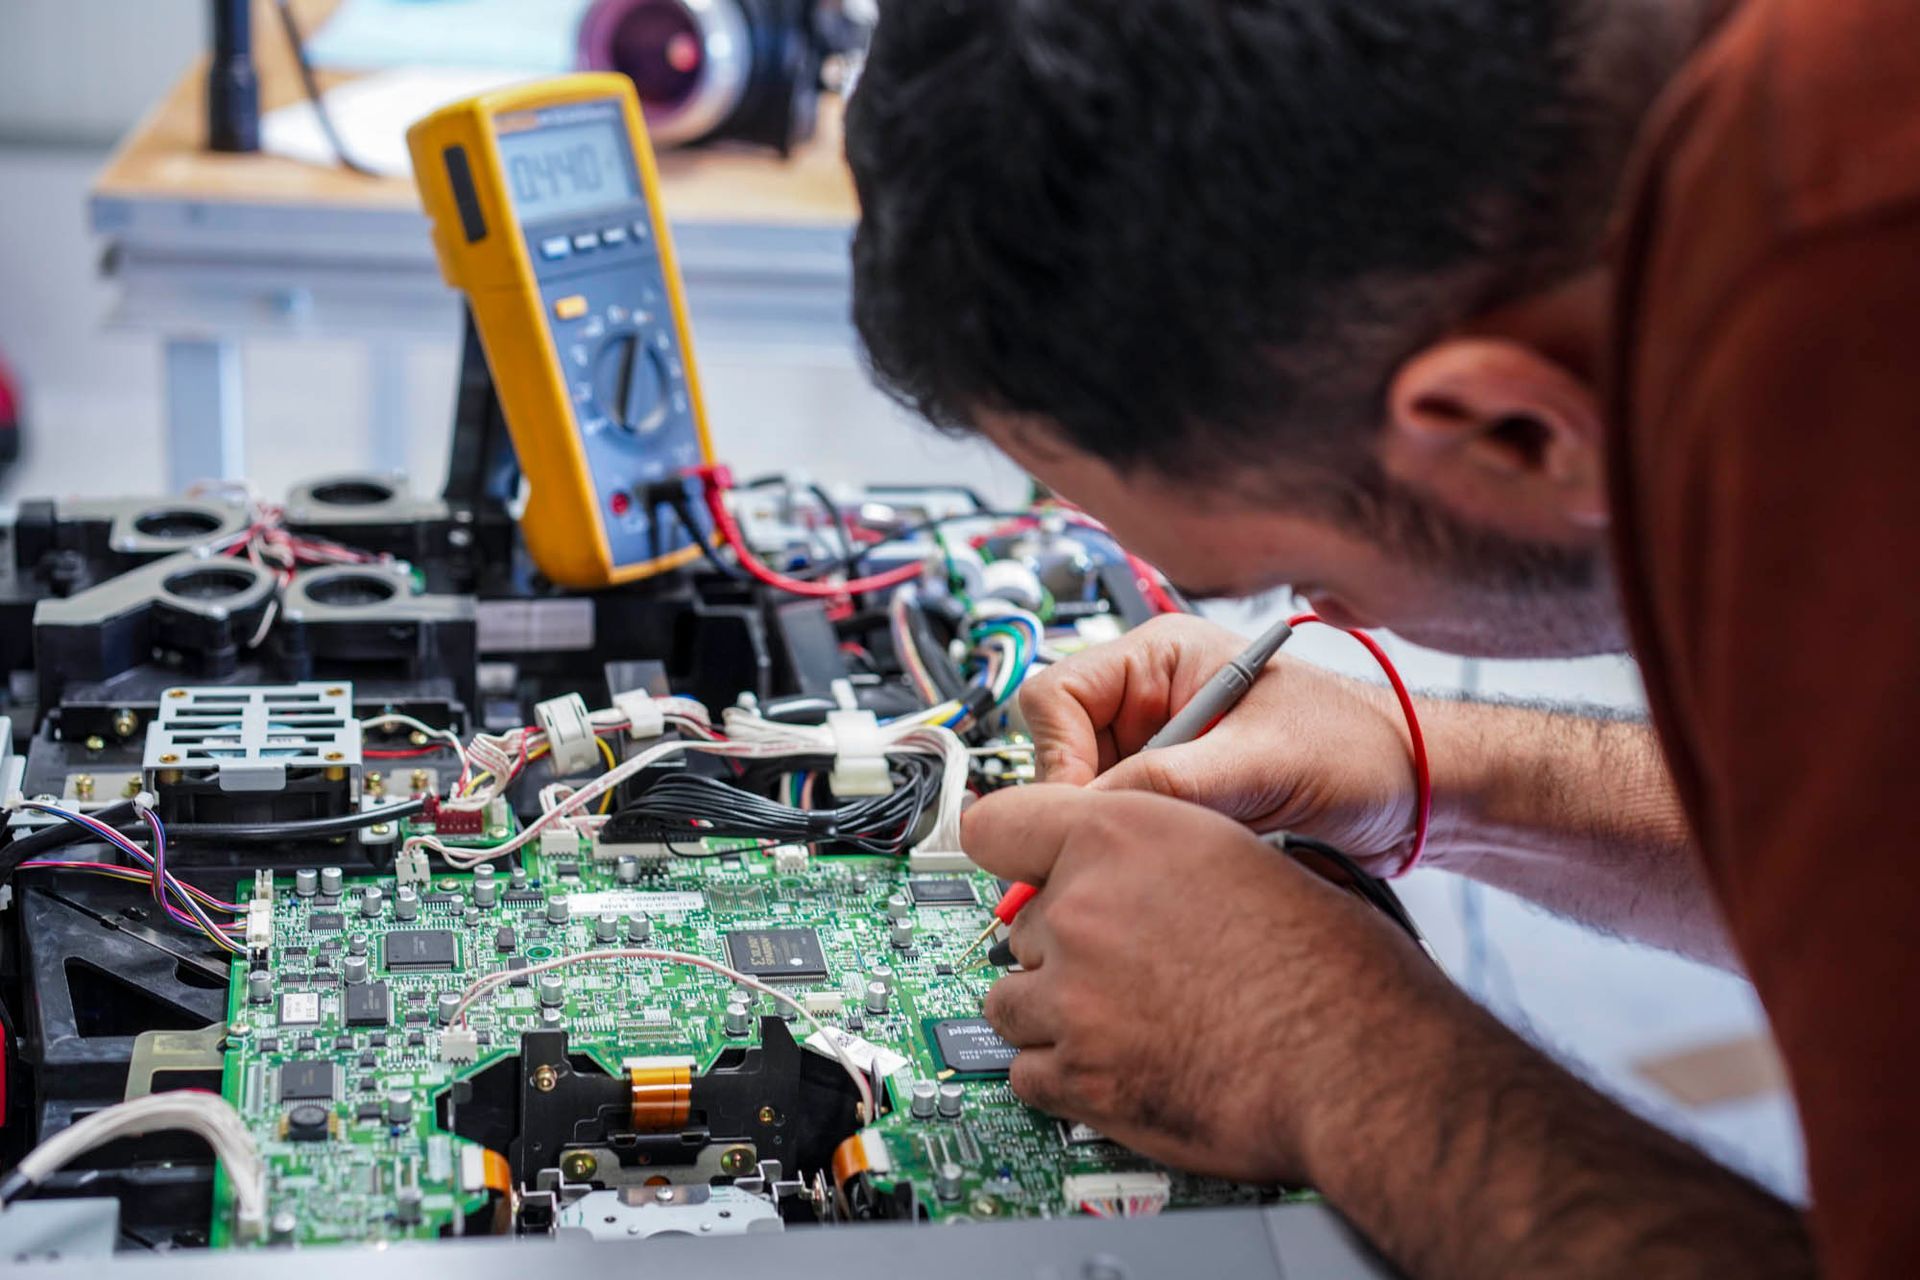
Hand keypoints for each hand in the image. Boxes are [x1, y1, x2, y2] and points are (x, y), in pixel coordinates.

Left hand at [963, 784, 1448, 1183]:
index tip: (1012, 870)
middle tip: (1129, 967)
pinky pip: (1026, 1073)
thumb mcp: (1247, 854)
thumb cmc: (1333, 966)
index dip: (1009, 850)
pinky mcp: (1076, 1076)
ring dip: (1056, 1012)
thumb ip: (1163, 852)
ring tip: (1126, 1022)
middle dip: (1063, 945)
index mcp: (1124, 834)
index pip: (999, 823)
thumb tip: (1130, 866)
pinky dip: (1063, 1077)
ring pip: (1011, 1000)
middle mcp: (1082, 907)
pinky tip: (1120, 1067)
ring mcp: (1071, 996)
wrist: (1360, 1061)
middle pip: (1019, 922)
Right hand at [1020, 613, 1421, 870]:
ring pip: (1089, 802)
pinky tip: (1177, 869)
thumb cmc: (1361, 750)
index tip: (1083, 814)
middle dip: (1084, 805)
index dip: (1057, 759)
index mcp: (1160, 658)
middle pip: (1062, 755)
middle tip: (1109, 854)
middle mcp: (1149, 703)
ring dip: (1116, 834)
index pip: (1056, 698)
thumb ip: (1172, 779)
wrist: (1418, 799)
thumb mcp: (1261, 760)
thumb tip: (1087, 811)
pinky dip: (1140, 855)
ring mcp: (1161, 754)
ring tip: (1164, 857)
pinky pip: (1126, 831)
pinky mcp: (1178, 802)